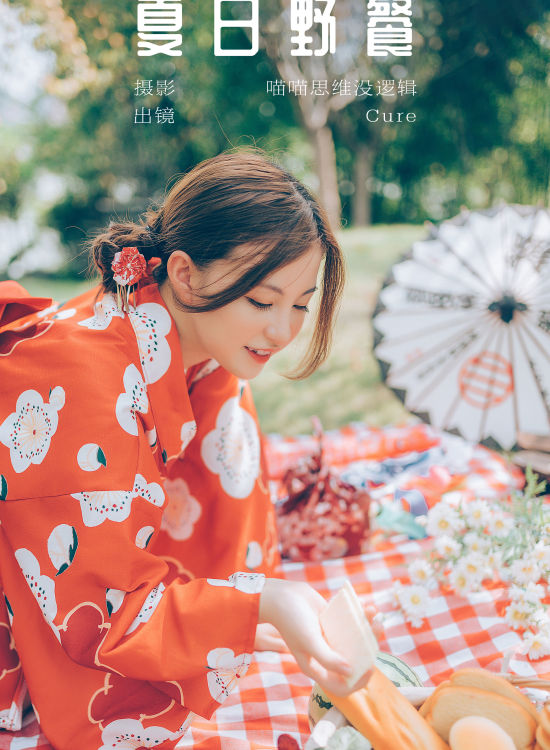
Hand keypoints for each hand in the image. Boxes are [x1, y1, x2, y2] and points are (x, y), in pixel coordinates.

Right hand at [259, 578, 367, 695]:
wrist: (282, 595)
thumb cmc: (292, 621)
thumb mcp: (309, 642)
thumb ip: (328, 659)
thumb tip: (350, 672)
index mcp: (318, 668)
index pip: (342, 686)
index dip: (358, 681)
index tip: (370, 667)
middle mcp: (326, 656)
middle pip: (354, 660)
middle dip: (369, 647)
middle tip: (377, 627)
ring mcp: (330, 639)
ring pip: (356, 640)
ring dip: (368, 627)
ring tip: (373, 612)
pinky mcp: (333, 623)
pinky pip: (351, 623)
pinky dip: (360, 615)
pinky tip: (364, 605)